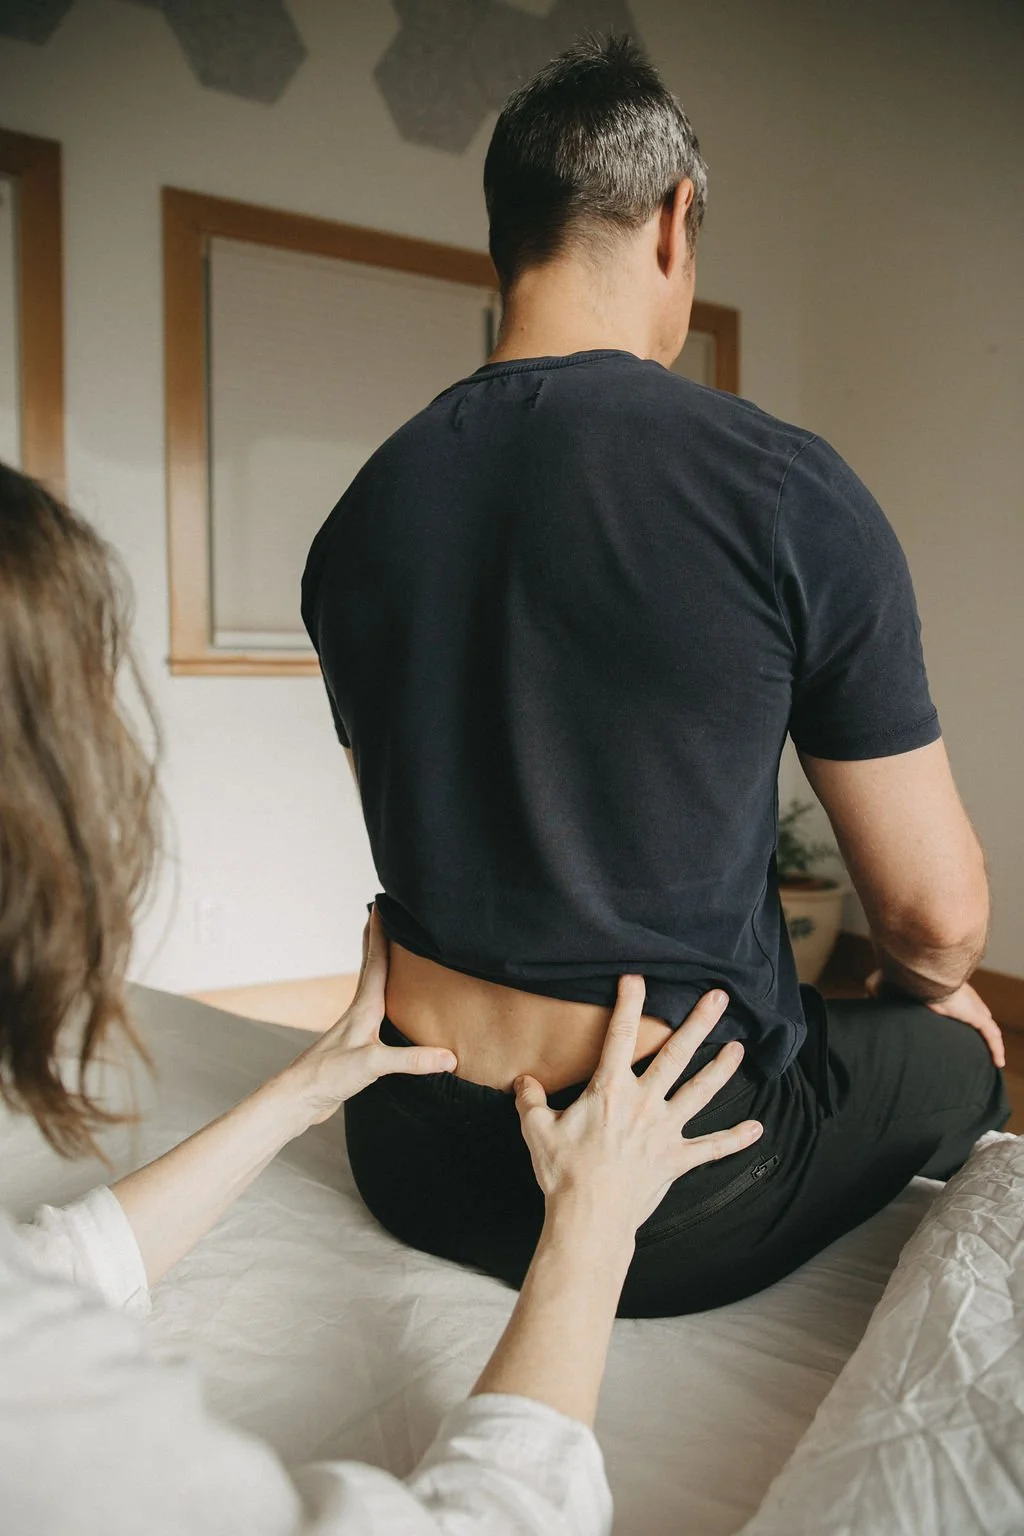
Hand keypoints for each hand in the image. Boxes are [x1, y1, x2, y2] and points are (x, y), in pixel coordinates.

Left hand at [288, 908, 457, 1124]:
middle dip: (377, 940)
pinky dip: (383, 996)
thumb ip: (410, 1059)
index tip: (383, 905)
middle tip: (383, 914)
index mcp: (364, 1008)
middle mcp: (359, 1012)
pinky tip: (388, 1005)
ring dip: (379, 965)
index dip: (380, 933)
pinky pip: (375, 1010)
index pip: (376, 961)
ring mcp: (356, 1028)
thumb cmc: (328, 1076)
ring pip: (372, 987)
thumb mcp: (373, 1065)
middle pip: (371, 967)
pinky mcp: (356, 1046)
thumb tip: (450, 1056)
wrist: (298, 1099)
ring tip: (390, 950)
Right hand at [514, 976, 762, 1238]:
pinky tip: (756, 1129)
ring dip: (721, 1069)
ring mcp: (665, 1131)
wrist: (589, 1218)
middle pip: (676, 1055)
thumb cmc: (564, 1174)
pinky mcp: (676, 1160)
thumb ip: (530, 1100)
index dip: (629, 1002)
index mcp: (610, 1090)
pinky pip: (712, 1148)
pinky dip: (735, 1139)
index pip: (620, 1035)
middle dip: (698, 1023)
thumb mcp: (537, 1131)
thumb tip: (522, 1081)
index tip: (637, 977)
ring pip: (700, 1092)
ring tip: (739, 1047)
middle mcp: (644, 1103)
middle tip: (719, 997)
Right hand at [865, 970, 1004, 1068]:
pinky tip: (998, 1062)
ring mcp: (970, 1005)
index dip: (957, 1009)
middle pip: (975, 1010)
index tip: (954, 1020)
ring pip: (986, 1024)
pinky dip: (996, 1048)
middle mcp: (958, 994)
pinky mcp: (975, 1016)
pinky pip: (991, 1035)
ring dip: (989, 1038)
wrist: (915, 974)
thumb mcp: (879, 982)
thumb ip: (875, 989)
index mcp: (939, 986)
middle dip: (978, 1020)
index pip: (953, 998)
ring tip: (991, 1054)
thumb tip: (869, 997)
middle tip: (976, 1035)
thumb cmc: (899, 975)